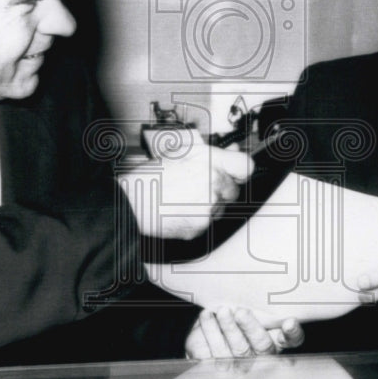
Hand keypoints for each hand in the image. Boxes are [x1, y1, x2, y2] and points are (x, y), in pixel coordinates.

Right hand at [118, 141, 253, 238]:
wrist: (131, 203)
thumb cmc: (151, 177)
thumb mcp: (181, 153)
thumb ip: (212, 152)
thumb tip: (231, 151)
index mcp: (210, 162)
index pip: (246, 166)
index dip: (240, 168)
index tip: (235, 170)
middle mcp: (213, 185)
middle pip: (234, 190)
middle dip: (222, 187)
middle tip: (202, 183)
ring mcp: (208, 208)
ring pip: (222, 207)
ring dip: (212, 203)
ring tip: (187, 196)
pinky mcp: (201, 227)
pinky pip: (208, 222)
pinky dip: (199, 217)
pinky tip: (182, 208)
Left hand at [184, 307, 304, 358]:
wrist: (208, 336)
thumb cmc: (235, 318)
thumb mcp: (250, 308)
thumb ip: (256, 299)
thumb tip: (254, 271)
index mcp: (275, 339)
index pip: (292, 340)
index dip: (292, 333)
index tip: (289, 321)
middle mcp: (260, 354)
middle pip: (261, 346)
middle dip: (251, 327)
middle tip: (241, 312)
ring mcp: (238, 363)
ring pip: (235, 350)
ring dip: (227, 328)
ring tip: (219, 311)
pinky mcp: (215, 364)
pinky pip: (211, 352)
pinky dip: (208, 332)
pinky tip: (206, 316)